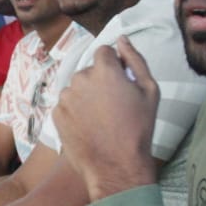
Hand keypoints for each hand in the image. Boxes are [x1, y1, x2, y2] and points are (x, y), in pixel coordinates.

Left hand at [54, 36, 159, 201]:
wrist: (117, 166)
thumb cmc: (139, 129)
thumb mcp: (150, 91)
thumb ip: (135, 59)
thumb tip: (122, 39)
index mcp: (104, 70)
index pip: (103, 52)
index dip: (113, 66)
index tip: (120, 83)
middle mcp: (80, 79)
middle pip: (89, 71)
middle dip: (99, 82)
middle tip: (113, 106)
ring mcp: (65, 97)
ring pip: (76, 88)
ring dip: (86, 97)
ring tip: (101, 119)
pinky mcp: (55, 114)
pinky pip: (66, 105)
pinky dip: (75, 112)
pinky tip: (89, 127)